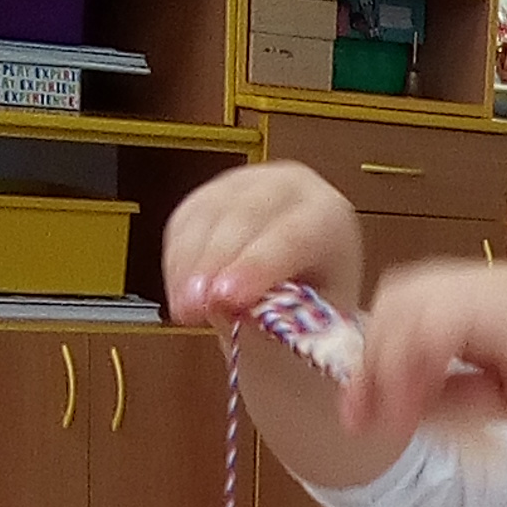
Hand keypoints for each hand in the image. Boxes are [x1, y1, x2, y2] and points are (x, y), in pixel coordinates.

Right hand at [165, 162, 361, 331]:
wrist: (302, 280)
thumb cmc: (316, 300)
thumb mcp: (314, 320)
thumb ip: (282, 320)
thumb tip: (241, 317)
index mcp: (328, 214)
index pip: (294, 235)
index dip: (257, 266)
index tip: (227, 298)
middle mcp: (288, 188)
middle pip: (245, 216)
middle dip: (214, 263)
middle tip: (195, 307)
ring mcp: (245, 186)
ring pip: (208, 215)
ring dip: (189, 264)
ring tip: (185, 308)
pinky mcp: (209, 196)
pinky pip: (185, 221)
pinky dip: (177, 259)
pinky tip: (180, 292)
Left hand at [339, 259, 506, 456]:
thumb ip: (466, 394)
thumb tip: (414, 406)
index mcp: (493, 301)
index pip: (412, 308)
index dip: (377, 357)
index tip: (364, 413)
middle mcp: (492, 284)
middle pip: (399, 298)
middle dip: (368, 360)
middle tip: (359, 419)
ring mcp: (504, 291)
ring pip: (410, 305)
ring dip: (384, 366)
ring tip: (384, 421)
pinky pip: (440, 323)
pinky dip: (415, 366)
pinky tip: (416, 409)